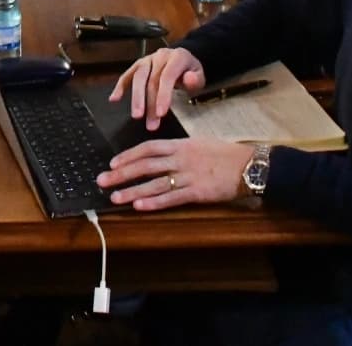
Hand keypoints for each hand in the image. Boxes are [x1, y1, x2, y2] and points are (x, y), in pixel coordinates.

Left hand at [97, 137, 254, 211]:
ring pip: (154, 183)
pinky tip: (140, 206)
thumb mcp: (199, 144)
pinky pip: (172, 197)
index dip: (129, 156)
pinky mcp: (197, 192)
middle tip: (102, 180)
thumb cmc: (225, 155)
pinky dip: (154, 202)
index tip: (113, 163)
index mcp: (181, 145)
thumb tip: (160, 156)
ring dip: (132, 190)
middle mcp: (181, 158)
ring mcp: (188, 175)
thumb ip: (179, 150)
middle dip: (122, 173)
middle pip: (145, 165)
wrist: (248, 165)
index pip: (148, 148)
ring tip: (115, 197)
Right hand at [108, 46, 204, 130]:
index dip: (163, 95)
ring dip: (136, 98)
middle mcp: (160, 56)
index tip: (161, 114)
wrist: (184, 61)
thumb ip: (195, 79)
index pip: (167, 76)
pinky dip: (120, 86)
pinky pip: (127, 75)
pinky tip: (114, 99)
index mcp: (177, 57)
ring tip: (136, 116)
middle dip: (150, 103)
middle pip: (151, 79)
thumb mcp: (200, 75)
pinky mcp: (138, 65)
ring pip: (138, 77)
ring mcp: (147, 60)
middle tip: (151, 124)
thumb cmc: (191, 72)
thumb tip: (188, 79)